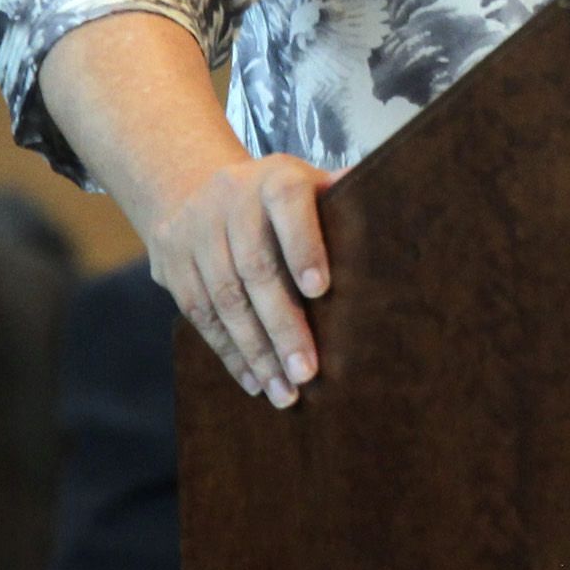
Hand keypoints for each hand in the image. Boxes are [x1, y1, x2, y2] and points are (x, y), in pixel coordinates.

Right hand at [150, 153, 335, 407]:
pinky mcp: (171, 264)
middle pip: (255, 268)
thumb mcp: (309, 183)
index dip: (304, 246)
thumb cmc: (276, 197)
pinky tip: (255, 381)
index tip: (321, 290)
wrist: (189, 183)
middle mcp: (230, 201)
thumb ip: (344, 201)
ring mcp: (194, 232)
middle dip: (282, 324)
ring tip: (285, 391)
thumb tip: (398, 207)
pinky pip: (198, 315)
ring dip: (256, 351)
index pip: (289, 205)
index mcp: (274, 178)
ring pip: (223, 299)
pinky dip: (228, 352)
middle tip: (309, 371)